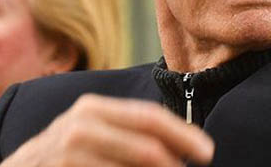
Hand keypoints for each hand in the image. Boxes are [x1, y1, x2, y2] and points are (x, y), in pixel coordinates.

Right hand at [0, 94, 213, 166]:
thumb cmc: (63, 154)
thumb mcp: (91, 132)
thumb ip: (129, 132)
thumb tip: (183, 146)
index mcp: (94, 108)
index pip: (150, 118)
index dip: (183, 134)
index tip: (207, 152)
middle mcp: (81, 126)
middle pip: (147, 148)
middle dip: (175, 164)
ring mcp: (69, 155)